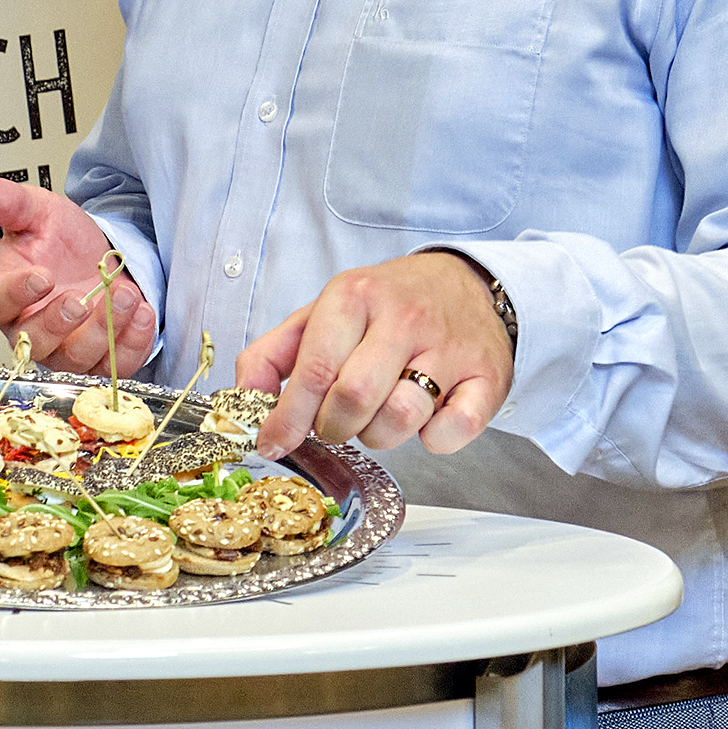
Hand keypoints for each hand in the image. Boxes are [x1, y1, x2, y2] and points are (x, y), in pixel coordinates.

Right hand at [0, 177, 156, 374]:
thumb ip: (10, 203)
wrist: (101, 255)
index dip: (17, 294)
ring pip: (77, 359)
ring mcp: (65, 350)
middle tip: (80, 299)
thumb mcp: (38, 211)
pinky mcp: (100, 360)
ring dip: (104, 331)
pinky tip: (143, 314)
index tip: (41, 276)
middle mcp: (30, 329)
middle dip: (60, 323)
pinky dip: (132, 343)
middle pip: (34, 342)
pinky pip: (115, 365)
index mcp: (4, 294)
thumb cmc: (62, 241)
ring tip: (126, 294)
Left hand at [239, 252, 510, 459]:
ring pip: (400, 418)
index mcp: (353, 297)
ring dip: (380, 434)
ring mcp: (449, 347)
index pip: (313, 369)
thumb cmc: (382, 308)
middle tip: (335, 423)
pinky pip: (453, 431)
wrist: (465, 284)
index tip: (272, 444)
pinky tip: (426, 419)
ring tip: (379, 413)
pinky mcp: (488, 377)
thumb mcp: (321, 315)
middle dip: (333, 427)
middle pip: (354, 398)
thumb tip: (239, 401)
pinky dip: (434, 440)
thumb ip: (271, 355)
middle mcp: (403, 318)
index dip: (288, 417)